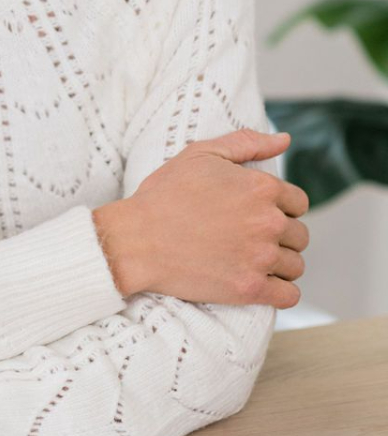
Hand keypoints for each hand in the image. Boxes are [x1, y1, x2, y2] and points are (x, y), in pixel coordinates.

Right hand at [93, 128, 309, 308]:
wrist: (136, 240)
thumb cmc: (164, 195)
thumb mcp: (201, 155)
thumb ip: (247, 142)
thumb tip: (284, 139)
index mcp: (262, 188)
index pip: (298, 203)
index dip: (279, 207)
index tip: (255, 215)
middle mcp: (268, 222)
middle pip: (299, 236)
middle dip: (280, 237)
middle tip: (249, 239)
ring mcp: (261, 257)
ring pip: (295, 265)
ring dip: (280, 265)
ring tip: (251, 261)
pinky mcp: (250, 288)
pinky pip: (289, 295)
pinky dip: (280, 292)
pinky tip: (262, 284)